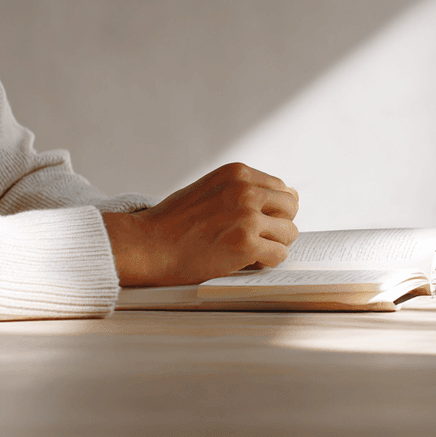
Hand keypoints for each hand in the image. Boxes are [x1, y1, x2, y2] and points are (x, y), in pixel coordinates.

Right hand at [103, 162, 298, 286]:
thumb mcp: (210, 189)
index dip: (273, 210)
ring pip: (289, 232)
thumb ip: (244, 190)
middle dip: (278, 225)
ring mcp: (248, 217)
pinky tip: (247, 262)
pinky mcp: (245, 244)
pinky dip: (267, 262)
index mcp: (238, 173)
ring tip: (250, 252)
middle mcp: (246, 190)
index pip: (282, 189)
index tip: (257, 222)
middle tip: (257, 239)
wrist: (145, 244)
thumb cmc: (173, 222)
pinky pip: (279, 255)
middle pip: (291, 208)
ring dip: (273, 245)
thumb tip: (289, 195)